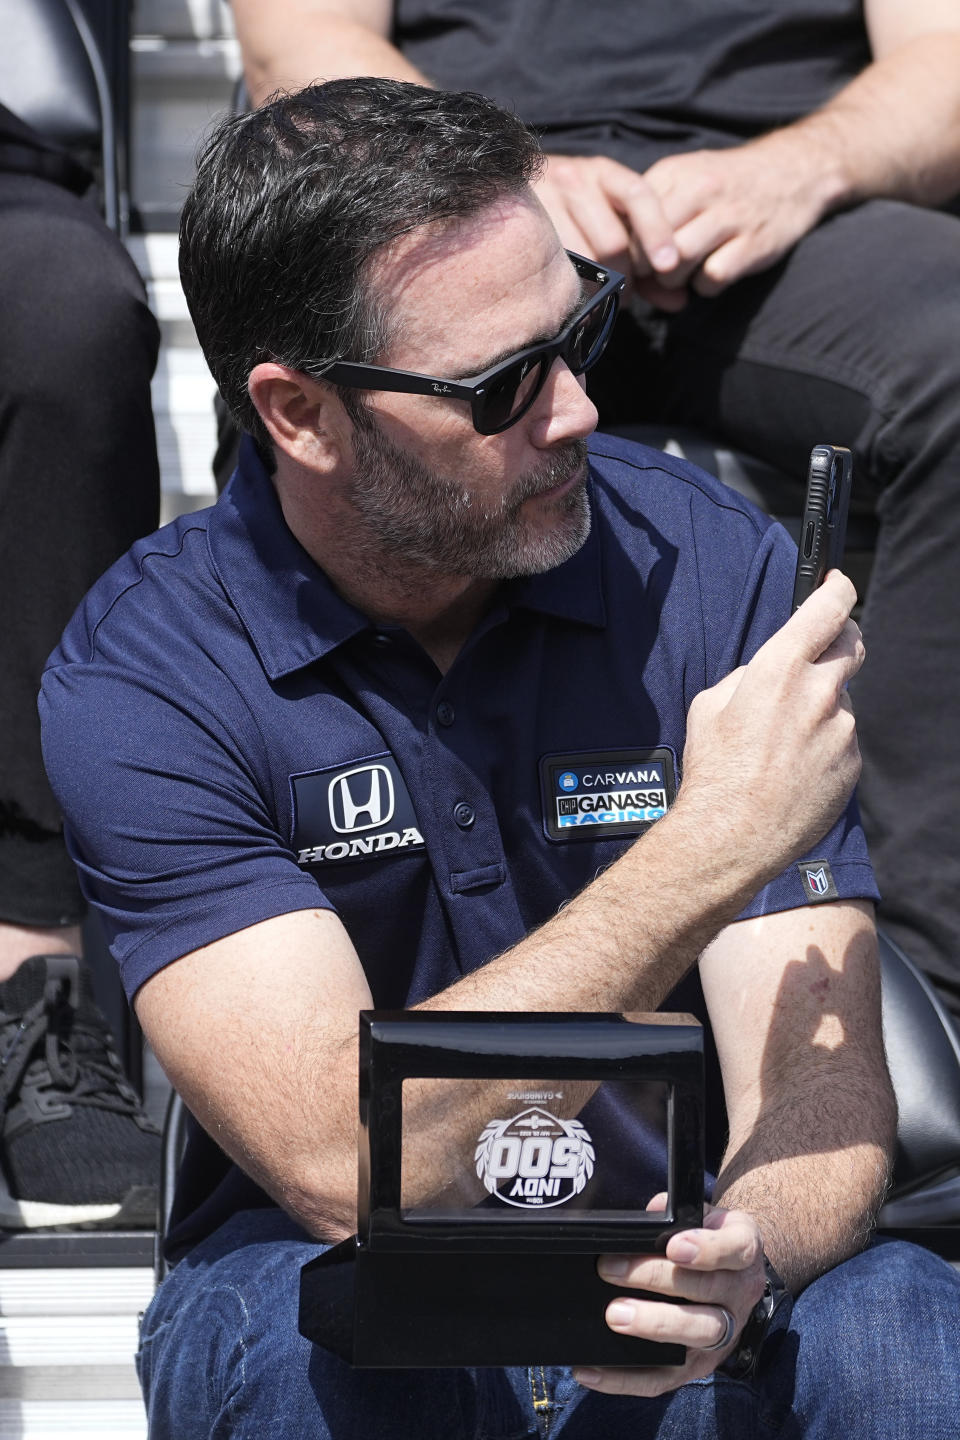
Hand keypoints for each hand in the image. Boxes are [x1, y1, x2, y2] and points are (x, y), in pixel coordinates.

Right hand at [533, 155, 688, 310]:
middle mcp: (575, 180)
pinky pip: (557, 268)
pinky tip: (576, 292)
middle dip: (626, 276)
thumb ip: (649, 262)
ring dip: (600, 288)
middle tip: (626, 293)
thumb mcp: (616, 225)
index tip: (668, 266)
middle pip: (614, 241)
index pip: (639, 196)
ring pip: (585, 259)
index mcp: (605, 174)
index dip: (657, 232)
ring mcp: (545, 204)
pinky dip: (573, 287)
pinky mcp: (525, 229)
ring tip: (601, 295)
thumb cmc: (579, 218)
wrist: (512, 193)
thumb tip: (678, 301)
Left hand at [575, 1200, 765, 1396]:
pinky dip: (626, 1378)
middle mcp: (740, 1294)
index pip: (735, 1250)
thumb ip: (674, 1215)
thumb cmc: (709, 1236)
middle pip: (706, 1291)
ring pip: (696, 1334)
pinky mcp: (701, 1366)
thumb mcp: (703, 1215)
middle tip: (612, 1270)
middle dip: (656, 1280)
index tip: (674, 1246)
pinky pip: (666, 1378)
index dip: (707, 1249)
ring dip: (652, 1325)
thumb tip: (643, 1220)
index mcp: (744, 1251)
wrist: (736, 1271)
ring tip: (614, 1316)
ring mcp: (725, 1334)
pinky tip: (591, 1371)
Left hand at [642, 132, 831, 296]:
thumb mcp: (686, 178)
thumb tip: (615, 252)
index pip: (630, 219)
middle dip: (644, 271)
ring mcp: (730, 217)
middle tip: (652, 277)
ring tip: (681, 276)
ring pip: (675, 263)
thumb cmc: (727, 184)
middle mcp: (702, 190)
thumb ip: (650, 207)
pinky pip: (710, 279)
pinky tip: (710, 277)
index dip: (623, 249)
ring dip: (672, 281)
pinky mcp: (753, 244)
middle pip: (648, 246)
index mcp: (676, 173)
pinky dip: (704, 288)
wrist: (795, 171)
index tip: (627, 263)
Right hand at [677, 570, 863, 881]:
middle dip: (840, 638)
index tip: (836, 585)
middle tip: (821, 650)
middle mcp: (820, 692)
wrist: (734, 834)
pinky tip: (793, 768)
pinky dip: (824, 745)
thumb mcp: (710, 705)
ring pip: (840, 699)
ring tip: (783, 741)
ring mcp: (841, 729)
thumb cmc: (714, 771)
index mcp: (781, 668)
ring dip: (821, 706)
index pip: (828, 608)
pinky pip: (842, 739)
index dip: (837, 588)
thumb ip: (749, 676)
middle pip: (852, 643)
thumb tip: (770, 671)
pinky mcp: (851, 762)